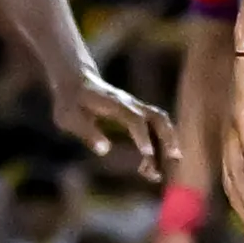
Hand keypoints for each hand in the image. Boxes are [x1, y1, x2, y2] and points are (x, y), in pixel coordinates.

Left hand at [50, 68, 174, 179]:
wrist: (76, 82)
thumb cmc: (70, 103)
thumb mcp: (68, 118)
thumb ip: (86, 132)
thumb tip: (105, 150)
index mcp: (114, 104)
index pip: (135, 119)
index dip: (142, 137)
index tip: (147, 155)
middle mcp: (130, 104)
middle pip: (157, 117)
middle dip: (167, 137)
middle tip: (174, 158)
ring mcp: (135, 108)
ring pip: (160, 120)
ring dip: (170, 139)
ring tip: (175, 160)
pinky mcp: (136, 114)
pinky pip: (155, 126)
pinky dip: (162, 141)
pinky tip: (159, 161)